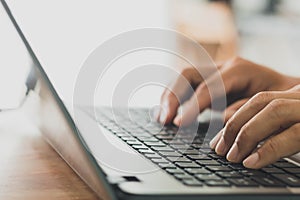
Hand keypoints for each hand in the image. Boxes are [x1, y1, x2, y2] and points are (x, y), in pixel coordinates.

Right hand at [157, 57, 299, 125]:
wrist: (286, 88)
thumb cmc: (280, 96)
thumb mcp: (267, 105)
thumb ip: (241, 112)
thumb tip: (219, 119)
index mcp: (238, 70)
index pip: (207, 88)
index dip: (191, 106)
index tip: (179, 124)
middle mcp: (223, 66)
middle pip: (188, 76)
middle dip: (173, 97)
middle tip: (165, 119)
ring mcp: (215, 72)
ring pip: (184, 79)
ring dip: (170, 97)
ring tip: (162, 117)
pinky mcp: (210, 81)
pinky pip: (188, 86)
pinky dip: (176, 99)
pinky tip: (169, 112)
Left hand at [210, 85, 299, 168]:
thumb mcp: (292, 127)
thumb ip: (270, 128)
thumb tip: (236, 144)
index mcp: (294, 96)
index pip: (257, 101)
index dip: (234, 119)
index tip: (217, 141)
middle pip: (261, 101)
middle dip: (235, 126)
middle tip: (219, 149)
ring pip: (274, 111)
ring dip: (248, 135)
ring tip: (232, 156)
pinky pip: (294, 133)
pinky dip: (269, 148)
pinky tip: (252, 161)